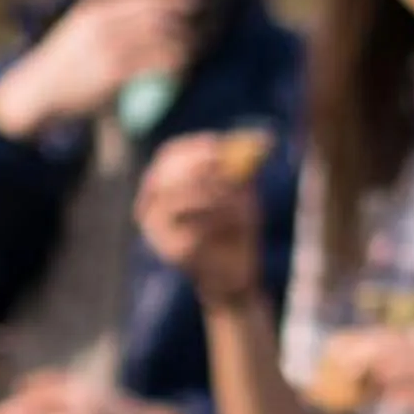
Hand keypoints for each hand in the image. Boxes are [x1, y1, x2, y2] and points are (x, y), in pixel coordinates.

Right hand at [0, 0, 193, 140]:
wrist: (36, 92)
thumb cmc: (66, 67)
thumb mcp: (84, 32)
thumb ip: (113, 23)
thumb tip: (154, 20)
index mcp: (98, 10)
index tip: (196, 1)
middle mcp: (105, 23)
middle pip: (161, 15)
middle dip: (185, 24)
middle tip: (198, 36)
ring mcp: (109, 46)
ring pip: (164, 39)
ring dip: (184, 49)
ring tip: (188, 58)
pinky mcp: (114, 72)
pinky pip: (157, 65)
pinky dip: (175, 70)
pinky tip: (179, 77)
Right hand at [137, 132, 266, 306]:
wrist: (233, 273)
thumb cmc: (234, 228)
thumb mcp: (241, 192)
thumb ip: (242, 169)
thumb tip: (263, 140)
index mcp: (163, 185)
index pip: (169, 155)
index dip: (195, 147)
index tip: (219, 146)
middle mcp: (150, 205)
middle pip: (168, 173)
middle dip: (203, 168)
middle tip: (229, 170)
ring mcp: (156, 229)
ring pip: (184, 197)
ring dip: (219, 198)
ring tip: (244, 208)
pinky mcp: (171, 249)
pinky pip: (196, 225)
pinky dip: (222, 223)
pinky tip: (236, 229)